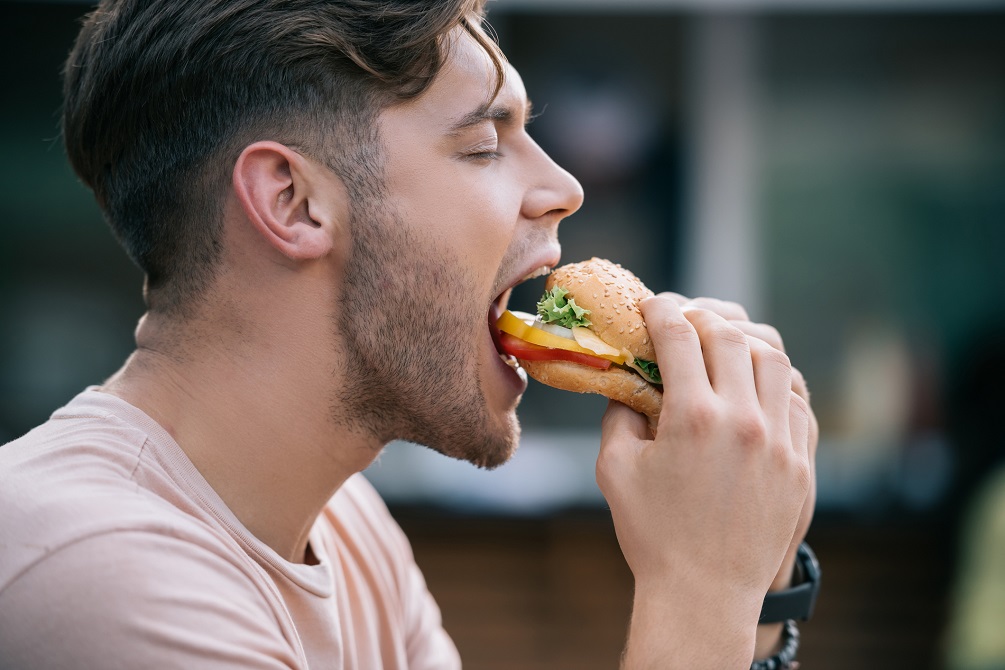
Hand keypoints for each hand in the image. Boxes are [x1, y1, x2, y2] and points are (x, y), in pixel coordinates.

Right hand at [597, 293, 812, 665]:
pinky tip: (755, 383)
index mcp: (692, 417)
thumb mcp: (615, 469)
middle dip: (702, 318)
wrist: (705, 594)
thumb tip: (626, 380)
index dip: (661, 311)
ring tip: (723, 344)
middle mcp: (743, 420)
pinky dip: (774, 380)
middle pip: (730, 336)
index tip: (652, 305)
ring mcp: (780, 441)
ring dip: (744, 341)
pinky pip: (797, 400)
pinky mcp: (801, 463)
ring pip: (774, 360)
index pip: (678, 336)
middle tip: (684, 320)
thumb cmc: (651, 534)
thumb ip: (618, 414)